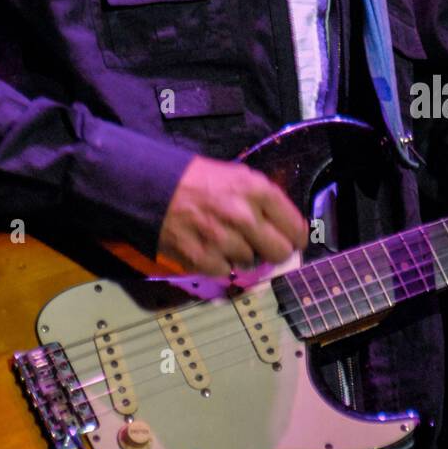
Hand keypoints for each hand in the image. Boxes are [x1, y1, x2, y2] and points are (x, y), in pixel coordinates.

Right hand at [156, 154, 309, 276]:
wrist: (151, 187)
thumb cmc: (196, 179)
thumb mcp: (236, 177)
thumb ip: (262, 201)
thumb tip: (284, 230)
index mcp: (257, 190)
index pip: (296, 227)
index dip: (294, 236)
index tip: (289, 239)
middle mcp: (245, 216)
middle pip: (280, 252)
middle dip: (273, 250)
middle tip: (259, 244)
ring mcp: (224, 240)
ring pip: (252, 263)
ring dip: (241, 254)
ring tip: (222, 237)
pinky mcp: (204, 260)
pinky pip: (226, 271)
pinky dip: (219, 263)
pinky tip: (207, 245)